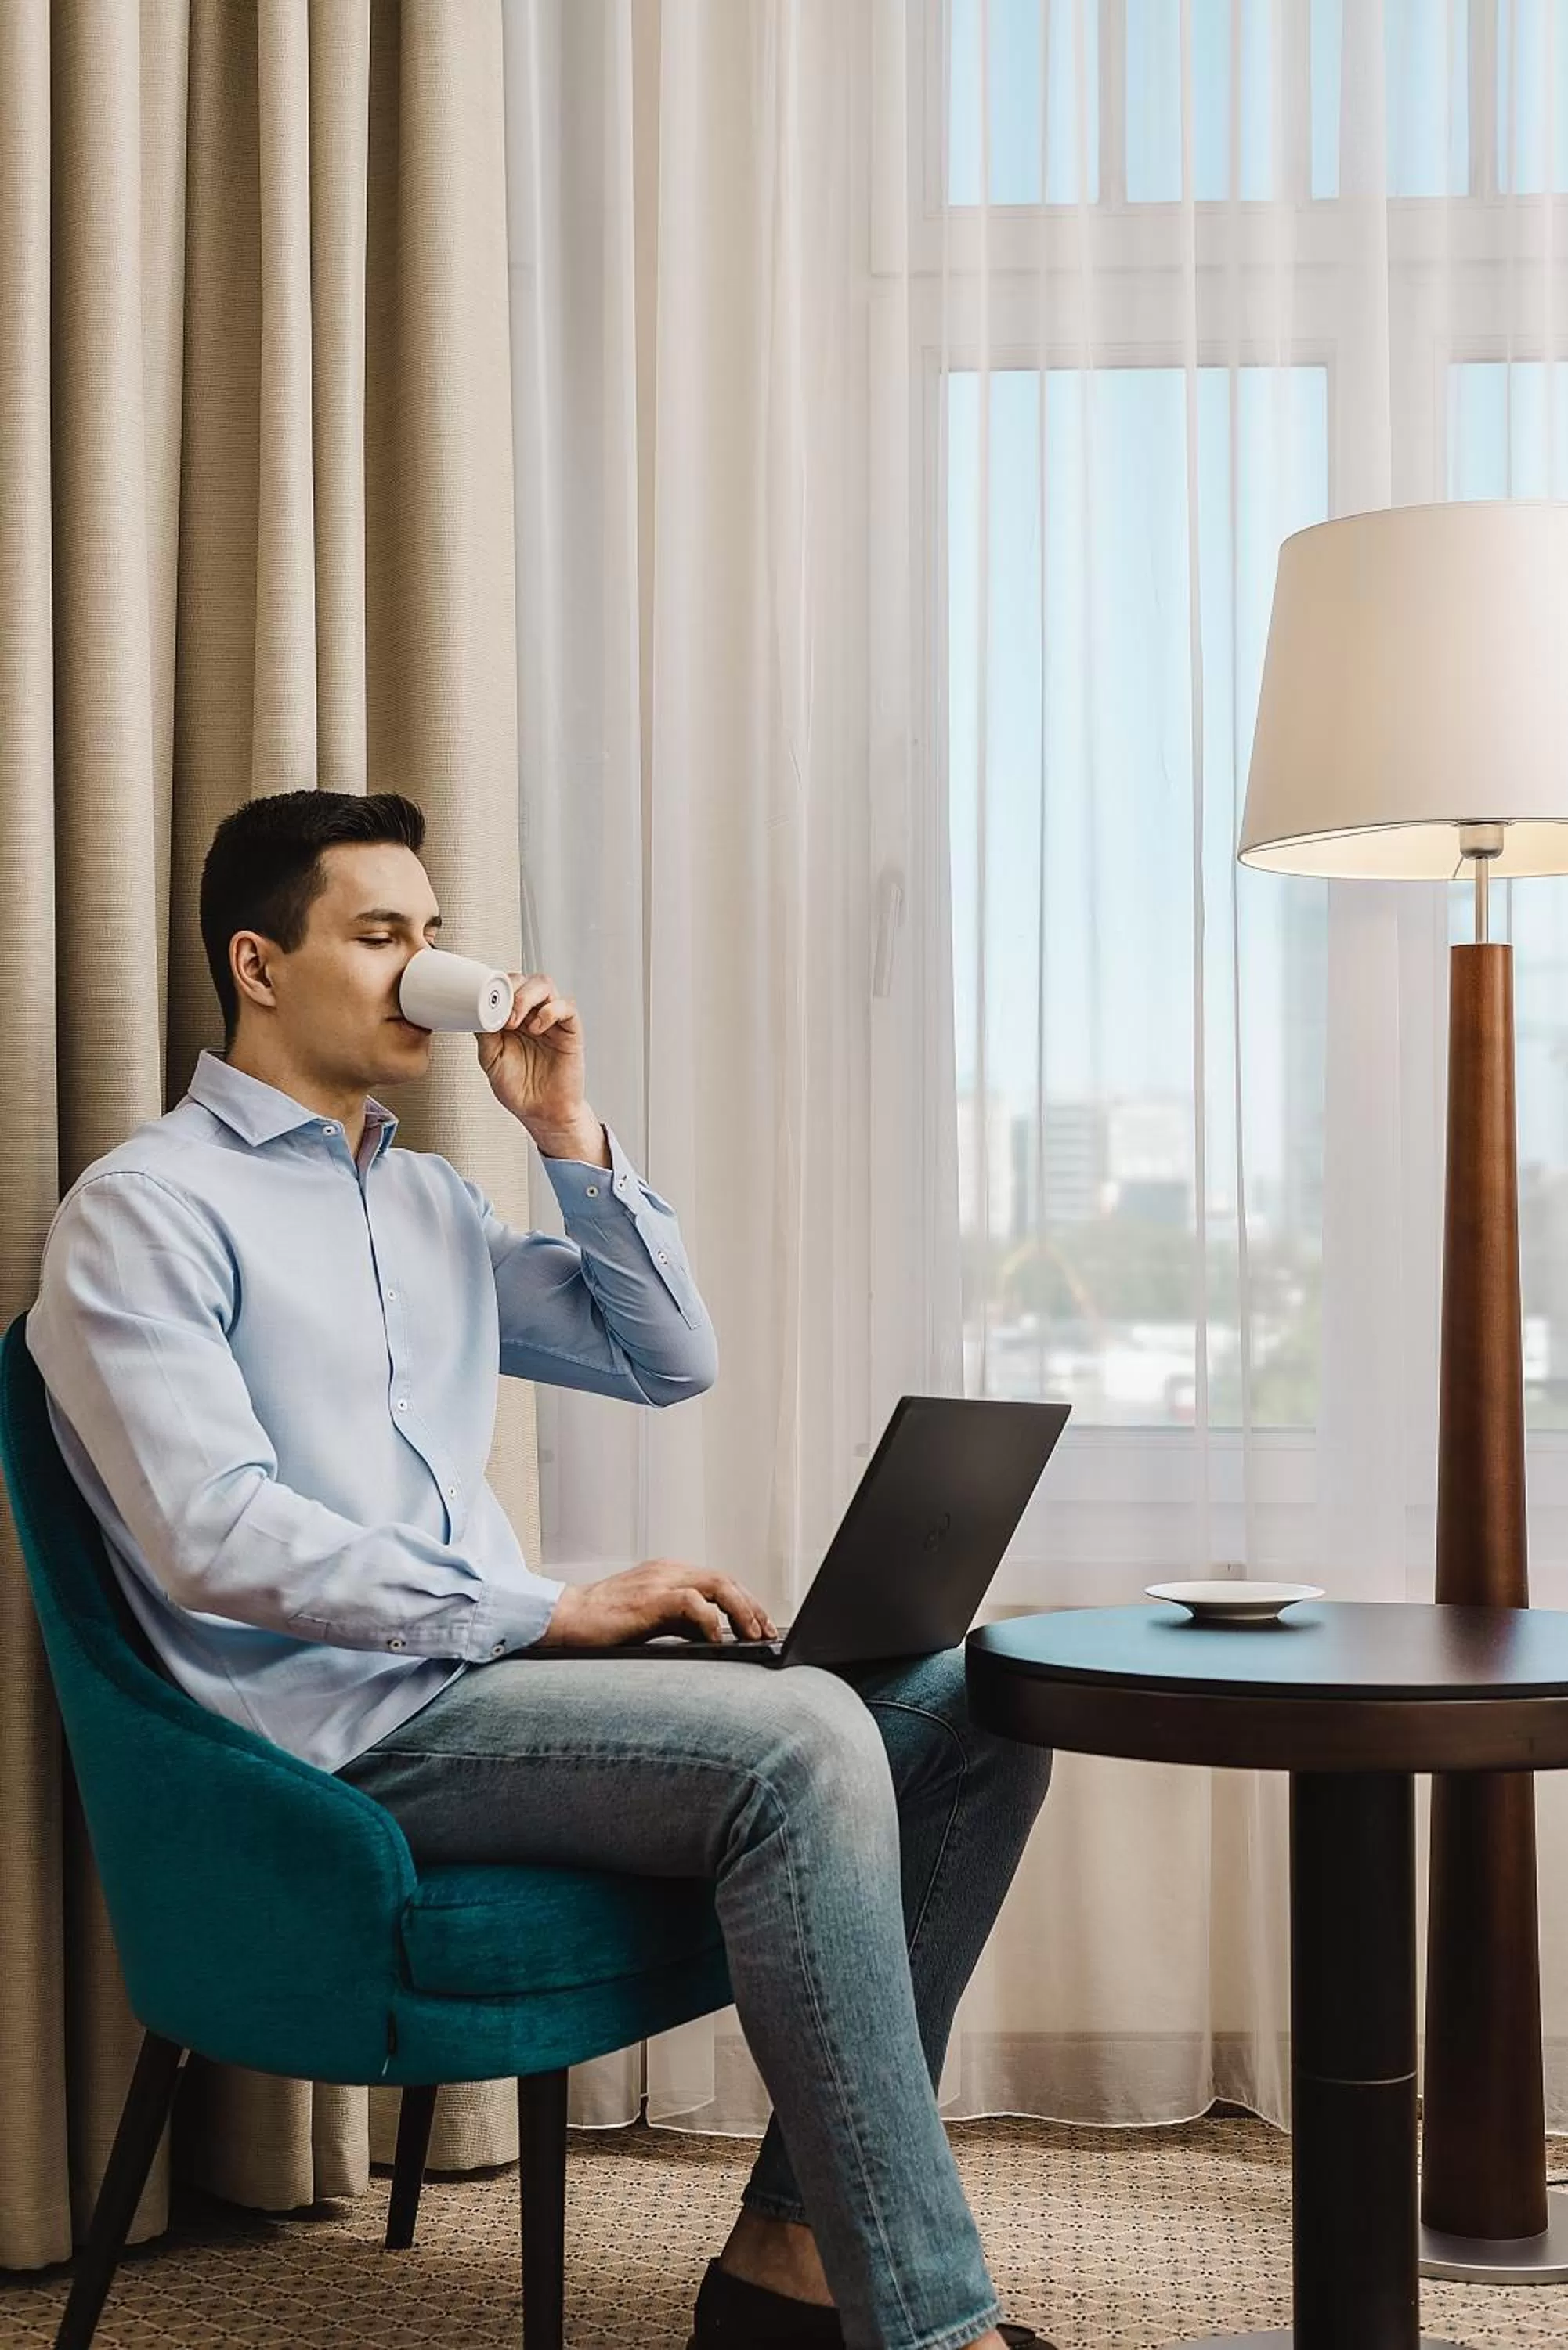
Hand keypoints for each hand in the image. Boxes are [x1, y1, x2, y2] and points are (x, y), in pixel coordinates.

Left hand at [477, 972, 597, 1153]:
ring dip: (526, 997)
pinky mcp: (571, 1031)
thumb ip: (484, 1031)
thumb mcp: (490, 1058)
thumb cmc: (518, 1088)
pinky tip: (538, 1027)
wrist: (541, 1113)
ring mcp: (552, 1021)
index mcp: (512, 1018)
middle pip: (525, 979)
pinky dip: (551, 1011)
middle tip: (500, 1012)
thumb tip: (476, 1008)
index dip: (496, 986)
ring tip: (515, 1021)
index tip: (484, 999)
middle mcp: (533, 1015)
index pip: (506, 986)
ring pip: (545, 985)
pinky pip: (567, 1007)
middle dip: (510, 989)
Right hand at [536, 1559, 778, 1648]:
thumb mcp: (653, 1619)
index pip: (721, 1582)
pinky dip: (711, 1621)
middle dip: (752, 1607)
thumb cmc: (604, 1624)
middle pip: (726, 1580)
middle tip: (766, 1633)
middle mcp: (669, 1571)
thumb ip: (682, 1622)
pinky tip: (718, 1641)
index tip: (762, 1626)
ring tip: (752, 1636)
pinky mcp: (649, 1598)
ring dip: (742, 1611)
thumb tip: (715, 1638)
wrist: (565, 1619)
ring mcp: (660, 1582)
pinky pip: (692, 1602)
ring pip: (717, 1585)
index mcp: (670, 1574)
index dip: (746, 1603)